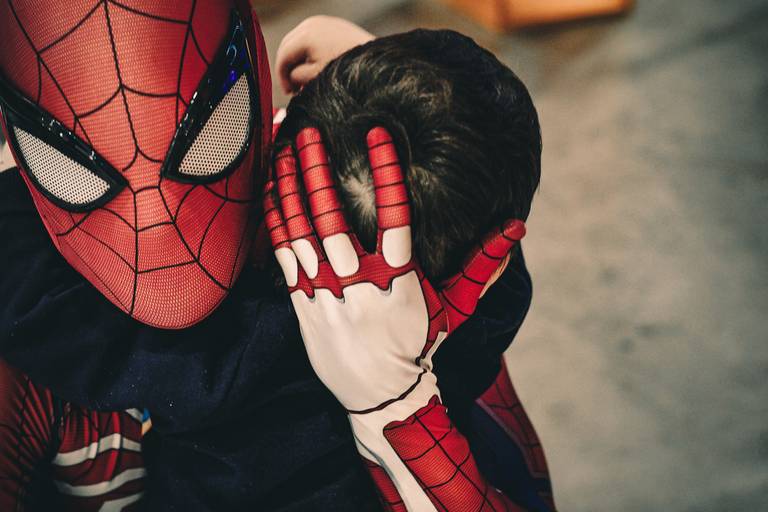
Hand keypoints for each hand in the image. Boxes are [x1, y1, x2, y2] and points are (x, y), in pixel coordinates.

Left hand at [264, 126, 527, 510]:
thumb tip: (518, 229)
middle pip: (332, 217)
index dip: (384, 171)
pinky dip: (277, 218)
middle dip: (318, 169)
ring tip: (286, 149)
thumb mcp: (456, 306)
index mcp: (398, 278)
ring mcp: (326, 292)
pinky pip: (283, 253)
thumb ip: (484, 264)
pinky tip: (273, 188)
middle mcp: (357, 282)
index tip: (377, 133)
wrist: (378, 393)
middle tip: (310, 131)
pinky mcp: (303, 302)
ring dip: (292, 186)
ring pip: (301, 230)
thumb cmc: (420, 343)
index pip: (393, 214)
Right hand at [276, 16, 373, 94]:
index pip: (283, 55)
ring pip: (299, 41)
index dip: (282, 76)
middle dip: (288, 67)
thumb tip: (291, 77)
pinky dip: (310, 52)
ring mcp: (323, 21)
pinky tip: (317, 68)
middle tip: (293, 87)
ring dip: (299, 60)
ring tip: (306, 80)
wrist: (377, 61)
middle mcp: (312, 23)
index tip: (288, 92)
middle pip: (288, 46)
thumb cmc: (347, 70)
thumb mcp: (316, 78)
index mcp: (306, 35)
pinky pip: (313, 38)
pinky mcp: (334, 24)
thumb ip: (296, 77)